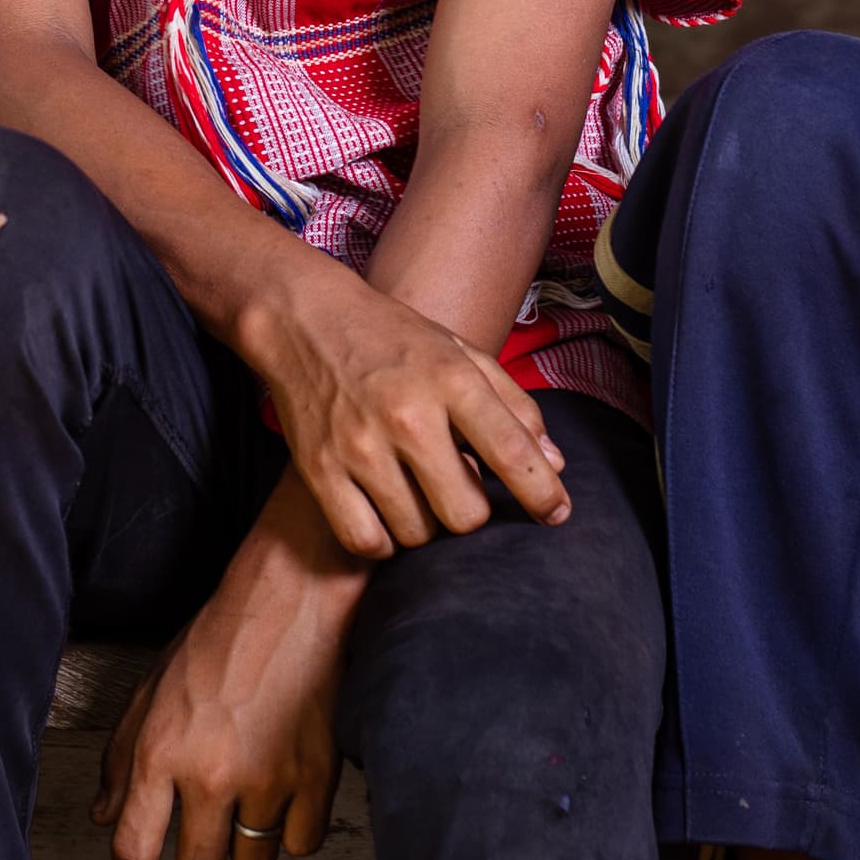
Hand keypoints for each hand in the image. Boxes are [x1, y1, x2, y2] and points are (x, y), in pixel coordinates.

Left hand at [93, 476, 358, 859]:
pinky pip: (300, 843)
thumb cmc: (218, 639)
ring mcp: (265, 781)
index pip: (133, 848)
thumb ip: (120, 757)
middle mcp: (209, 774)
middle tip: (206, 829)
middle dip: (198, 859)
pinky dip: (294, 828)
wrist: (289, 601)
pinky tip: (285, 792)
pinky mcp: (315, 778)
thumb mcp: (150, 689)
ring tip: (250, 800)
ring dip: (248, 843)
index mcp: (159, 753)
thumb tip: (105, 814)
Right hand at [234, 264, 566, 559]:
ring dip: (426, 525)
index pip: (513, 454)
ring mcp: (360, 446)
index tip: (554, 513)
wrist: (305, 319)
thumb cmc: (394, 339)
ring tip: (418, 493)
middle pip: (466, 514)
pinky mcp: (319, 469)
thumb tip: (555, 466)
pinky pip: (366, 541)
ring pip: (417, 533)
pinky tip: (385, 514)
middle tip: (460, 489)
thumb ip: (514, 407)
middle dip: (472, 511)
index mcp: (451, 380)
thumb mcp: (462, 354)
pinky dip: (382, 540)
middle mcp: (408, 415)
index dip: (543, 495)